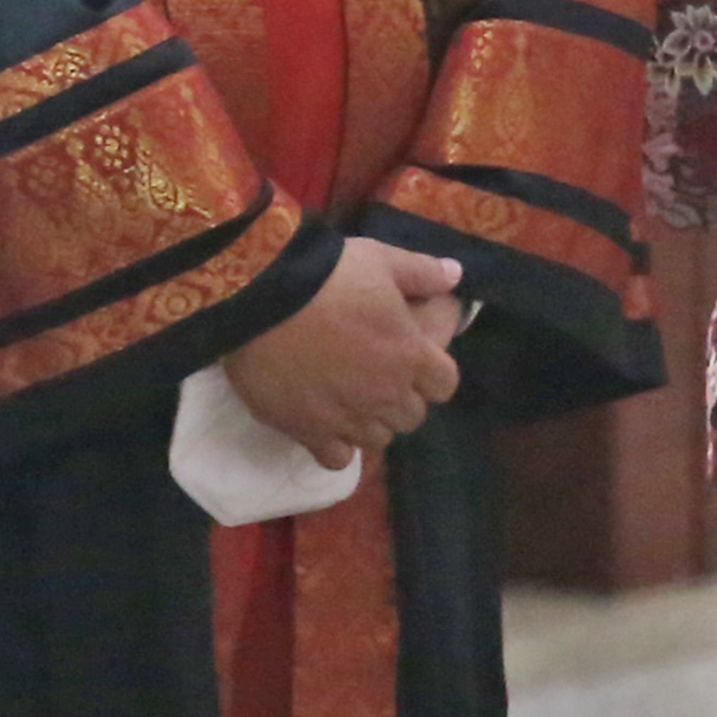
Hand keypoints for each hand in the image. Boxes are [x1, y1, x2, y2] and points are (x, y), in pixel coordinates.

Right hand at [223, 237, 464, 470]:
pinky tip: (324, 424)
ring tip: (349, 399)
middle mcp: (387, 395)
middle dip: (400, 397)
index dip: (431, 372)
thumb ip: (422, 271)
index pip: (445, 384)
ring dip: (371, 421)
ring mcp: (349, 419)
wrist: (260, 298)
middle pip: (412, 415)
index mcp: (411, 355)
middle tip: (377, 374)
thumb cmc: (327, 275)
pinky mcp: (311, 432)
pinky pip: (338, 458)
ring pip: (379, 439)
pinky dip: (336, 445)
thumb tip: (456, 275)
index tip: (413, 357)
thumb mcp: (379, 258)